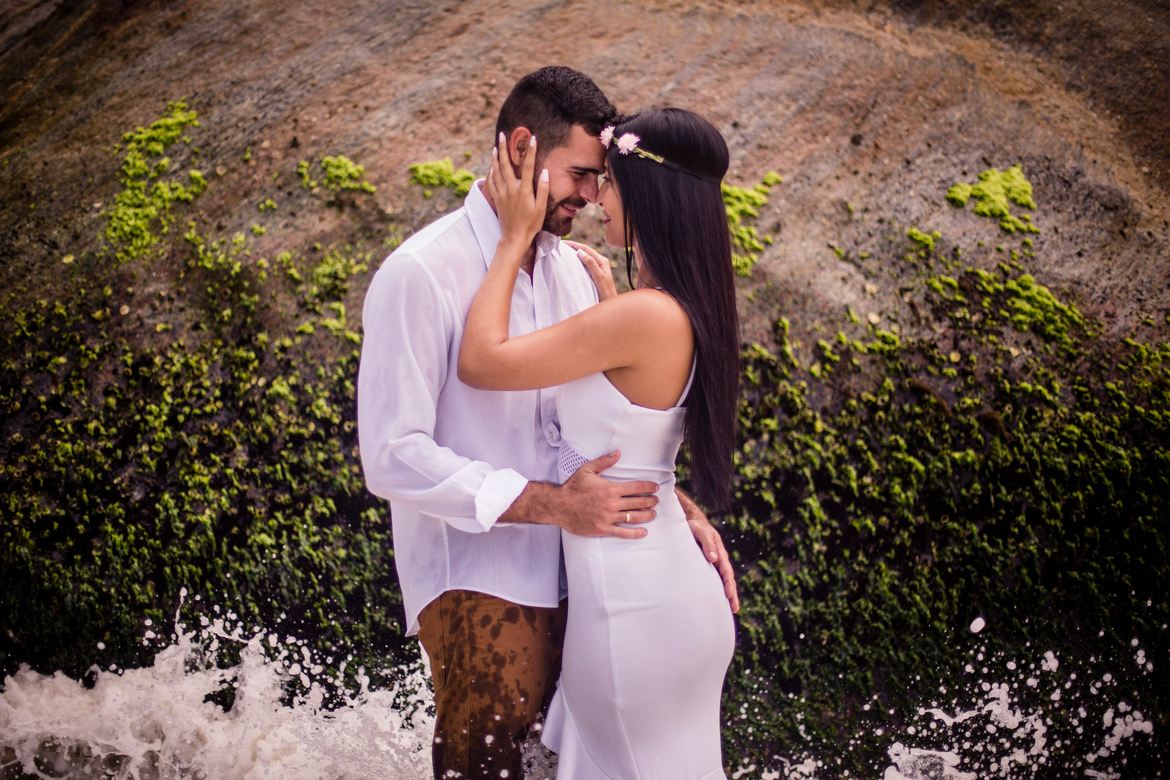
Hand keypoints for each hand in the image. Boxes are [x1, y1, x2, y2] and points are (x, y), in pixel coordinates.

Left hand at [486, 131, 547, 248]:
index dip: (530, 151)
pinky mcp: (497, 199)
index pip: (528, 166)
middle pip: (506, 163)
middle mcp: (511, 189)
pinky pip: (491, 181)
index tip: (533, 138)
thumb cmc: (531, 224)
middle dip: (504, 147)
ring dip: (496, 157)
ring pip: (496, 170)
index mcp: (524, 190)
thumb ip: (543, 189)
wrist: (514, 237)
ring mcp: (502, 193)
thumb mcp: (541, 208)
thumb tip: (544, 172)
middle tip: (503, 135)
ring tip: (496, 146)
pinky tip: (492, 166)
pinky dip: (491, 171)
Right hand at [502, 451, 659, 538]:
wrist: (558, 505)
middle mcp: (611, 504)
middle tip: (656, 500)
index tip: (655, 487)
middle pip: (638, 503)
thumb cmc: (573, 487)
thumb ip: (604, 461)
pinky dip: (635, 533)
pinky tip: (644, 532)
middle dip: (650, 501)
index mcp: (610, 488)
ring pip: (634, 518)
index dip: (649, 487)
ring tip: (653, 514)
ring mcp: (608, 518)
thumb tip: (618, 452)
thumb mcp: (587, 469)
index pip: (636, 488)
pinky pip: (622, 533)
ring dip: (647, 516)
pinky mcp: (602, 529)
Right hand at [564, 239, 617, 300]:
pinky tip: (569, 264)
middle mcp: (599, 263)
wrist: (609, 304)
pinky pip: (583, 265)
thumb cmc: (606, 292)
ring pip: (583, 258)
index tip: (563, 243)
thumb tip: (579, 251)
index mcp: (602, 261)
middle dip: (573, 247)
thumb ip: (591, 264)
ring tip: (562, 252)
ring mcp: (596, 269)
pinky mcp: (593, 275)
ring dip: (573, 254)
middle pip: (584, 252)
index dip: (574, 245)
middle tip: (560, 246)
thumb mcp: (599, 277)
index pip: (586, 249)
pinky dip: (575, 262)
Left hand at [678, 490, 739, 612]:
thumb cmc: (696, 528)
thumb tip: (713, 558)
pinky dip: (716, 591)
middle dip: (731, 594)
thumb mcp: (702, 533)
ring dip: (726, 595)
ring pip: (721, 582)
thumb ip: (707, 544)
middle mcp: (718, 561)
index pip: (726, 571)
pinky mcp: (706, 568)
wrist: (691, 524)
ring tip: (731, 610)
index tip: (728, 594)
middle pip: (727, 579)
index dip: (728, 583)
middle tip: (734, 609)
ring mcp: (713, 565)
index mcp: (719, 553)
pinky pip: (712, 580)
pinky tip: (715, 601)